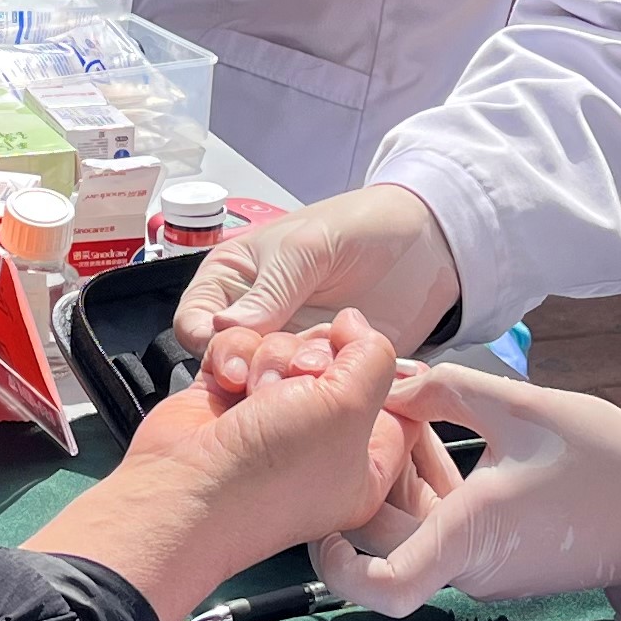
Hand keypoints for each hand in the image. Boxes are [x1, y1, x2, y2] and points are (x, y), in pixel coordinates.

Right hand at [29, 309, 406, 620]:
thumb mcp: (349, 408)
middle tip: (301, 380)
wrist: (184, 488)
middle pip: (337, 362)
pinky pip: (243, 350)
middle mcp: (320, 441)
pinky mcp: (229, 400)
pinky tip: (227, 383)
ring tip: (255, 391)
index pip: (393, 400)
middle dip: (315, 359)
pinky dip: (233, 358)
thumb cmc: (269, 474)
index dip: (379, 369)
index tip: (362, 358)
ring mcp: (272, 419)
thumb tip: (358, 325)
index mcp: (365, 463)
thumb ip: (372, 356)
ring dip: (270, 358)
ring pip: (287, 349)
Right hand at [171, 181, 463, 367]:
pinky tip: (346, 384)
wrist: (425, 240)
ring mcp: (289, 346)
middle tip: (285, 377)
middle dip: (255, 371)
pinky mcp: (323, 371)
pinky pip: (312, 394)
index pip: (196, 322)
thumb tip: (224, 329)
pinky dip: (326, 395)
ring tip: (324, 375)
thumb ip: (270, 290)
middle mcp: (255, 318)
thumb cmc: (359, 225)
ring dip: (293, 386)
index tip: (233, 362)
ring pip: (269, 384)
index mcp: (233, 280)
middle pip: (230, 361)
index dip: (210, 344)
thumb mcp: (307, 248)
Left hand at [306, 358, 620, 620]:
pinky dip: (430, 485)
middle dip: (368, 476)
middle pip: (385, 535)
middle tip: (371, 414)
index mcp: (471, 537)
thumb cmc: (605, 460)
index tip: (322, 524)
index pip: (385, 587)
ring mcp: (485, 566)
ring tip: (409, 409)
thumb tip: (388, 379)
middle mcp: (471, 565)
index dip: (337, 568)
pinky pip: (443, 526)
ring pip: (413, 527)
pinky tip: (436, 432)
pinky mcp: (499, 557)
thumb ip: (444, 389)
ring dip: (400, 474)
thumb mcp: (521, 406)